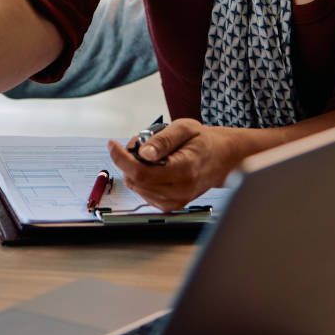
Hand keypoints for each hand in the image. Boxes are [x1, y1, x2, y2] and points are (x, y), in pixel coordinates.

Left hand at [107, 118, 236, 210]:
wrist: (222, 159)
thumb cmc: (204, 141)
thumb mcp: (184, 128)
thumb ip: (163, 140)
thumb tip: (142, 153)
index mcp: (185, 169)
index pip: (142, 171)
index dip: (121, 158)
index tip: (112, 145)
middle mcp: (181, 190)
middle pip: (136, 180)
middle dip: (128, 160)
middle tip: (139, 142)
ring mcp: (176, 201)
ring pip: (137, 187)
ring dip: (134, 169)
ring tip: (149, 153)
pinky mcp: (171, 205)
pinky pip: (144, 193)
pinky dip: (141, 179)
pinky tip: (152, 167)